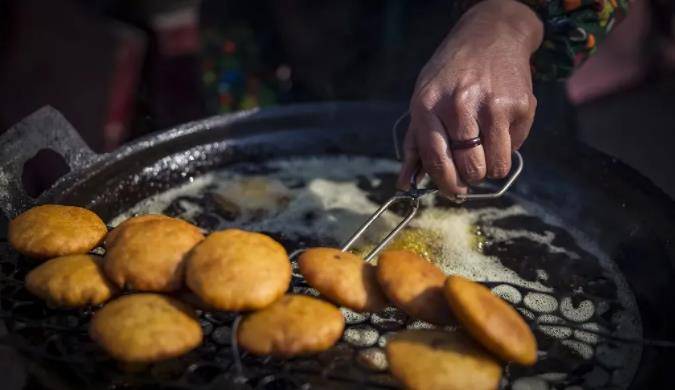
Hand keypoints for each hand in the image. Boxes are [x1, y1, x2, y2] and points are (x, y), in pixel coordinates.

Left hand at [397, 0, 543, 195]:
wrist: (491, 35)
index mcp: (428, 106)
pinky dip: (508, 145)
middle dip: (471, 177)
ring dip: (491, 166)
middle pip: (470, 168)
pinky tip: (500, 124)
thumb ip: (415, 144)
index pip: (437, 160)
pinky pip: (516, 148)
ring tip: (486, 148)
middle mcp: (459, 105)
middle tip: (471, 166)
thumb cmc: (450, 75)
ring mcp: (493, 105)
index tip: (453, 189)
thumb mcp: (424, 100)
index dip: (446, 183)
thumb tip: (404, 183)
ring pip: (496, 165)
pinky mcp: (521, 105)